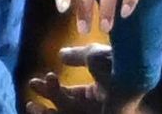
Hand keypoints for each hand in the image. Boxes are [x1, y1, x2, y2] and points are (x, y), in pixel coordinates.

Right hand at [25, 45, 143, 113]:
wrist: (130, 78)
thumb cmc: (117, 63)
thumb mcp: (95, 56)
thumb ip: (78, 56)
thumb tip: (60, 54)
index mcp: (101, 90)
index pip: (74, 94)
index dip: (56, 88)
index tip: (43, 77)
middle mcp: (97, 104)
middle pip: (67, 105)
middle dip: (49, 96)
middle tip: (33, 84)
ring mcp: (97, 112)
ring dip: (46, 111)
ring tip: (31, 104)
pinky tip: (40, 109)